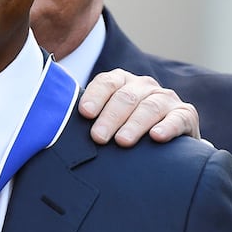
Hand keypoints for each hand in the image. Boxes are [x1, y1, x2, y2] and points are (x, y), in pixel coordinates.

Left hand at [78, 69, 199, 146]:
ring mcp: (166, 99)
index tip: (84, 114)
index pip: (106, 82)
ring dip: (134, 124)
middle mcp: (144, 86)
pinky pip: (178, 118)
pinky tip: (156, 138)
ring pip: (149, 106)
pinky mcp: (186, 115)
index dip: (94, 97)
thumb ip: (86, 119)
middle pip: (126, 96)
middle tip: (98, 137)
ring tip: (122, 141)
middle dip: (110, 117)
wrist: (165, 148)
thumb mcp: (105, 123)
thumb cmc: (123, 133)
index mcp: (121, 83)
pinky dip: (168, 126)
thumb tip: (45, 124)